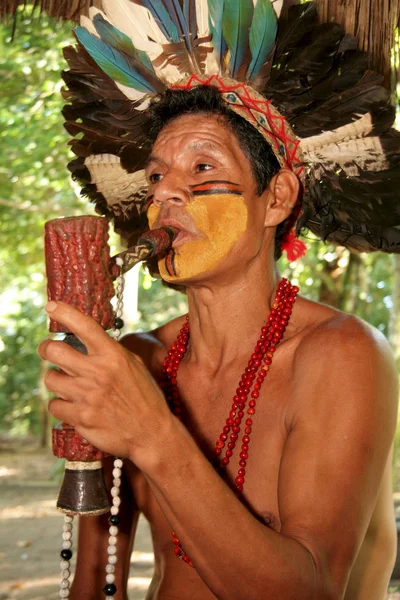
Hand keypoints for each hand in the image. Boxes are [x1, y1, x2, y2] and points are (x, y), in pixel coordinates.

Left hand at [37, 301, 173, 466]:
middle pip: (53, 350)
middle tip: (49, 351)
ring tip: (68, 384)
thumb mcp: (135, 366)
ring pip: (50, 379)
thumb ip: (112, 352)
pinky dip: (61, 405)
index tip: (51, 305)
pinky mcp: (81, 417)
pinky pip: (54, 405)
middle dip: (46, 348)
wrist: (151, 433)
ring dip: (56, 381)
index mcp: (113, 356)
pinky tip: (73, 406)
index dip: (65, 312)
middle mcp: (98, 372)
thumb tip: (91, 341)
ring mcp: (87, 395)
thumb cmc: (145, 397)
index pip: (85, 326)